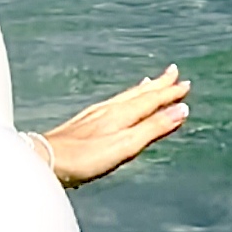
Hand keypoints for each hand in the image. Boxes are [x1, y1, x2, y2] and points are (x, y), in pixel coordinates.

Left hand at [36, 66, 189, 188]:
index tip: (186, 84)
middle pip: (139, 93)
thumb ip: (153, 128)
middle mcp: (109, 109)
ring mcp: (95, 114)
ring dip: (142, 89)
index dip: (170, 93)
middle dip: (158, 85)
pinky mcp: (84, 122)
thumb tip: (181, 110)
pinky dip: (124, 98)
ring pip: (125, 96)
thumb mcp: (126, 145)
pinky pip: (112, 103)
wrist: (46, 159)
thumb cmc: (85, 158)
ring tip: (150, 82)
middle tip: (173, 72)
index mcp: (122, 114)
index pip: (151, 99)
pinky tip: (118, 101)